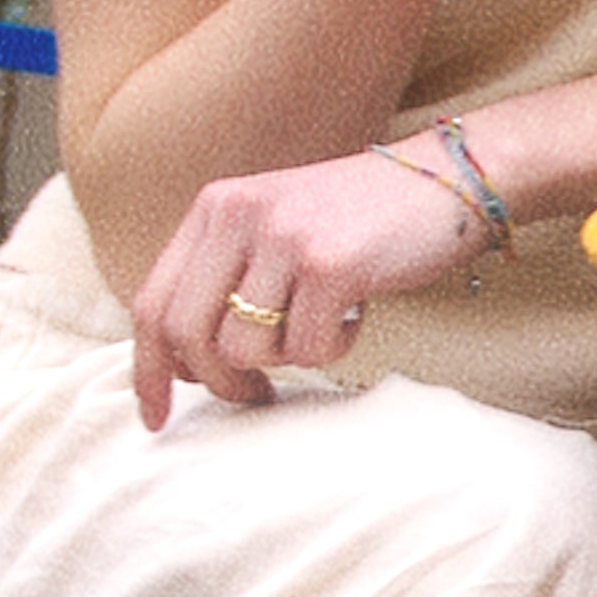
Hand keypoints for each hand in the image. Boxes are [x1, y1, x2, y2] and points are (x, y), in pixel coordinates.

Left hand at [128, 139, 479, 429]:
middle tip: (254, 396)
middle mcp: (239, 215)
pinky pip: (307, 348)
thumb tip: (189, 361)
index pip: (153, 303)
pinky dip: (333, 348)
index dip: (148, 371)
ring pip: (244, 349)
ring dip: (285, 360)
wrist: (448, 179)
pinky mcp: (329, 263)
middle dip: (217, 383)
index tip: (154, 417)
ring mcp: (283, 237)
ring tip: (320, 328)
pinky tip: (355, 314)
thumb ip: (228, 274)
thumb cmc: (363, 221)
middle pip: (187, 334)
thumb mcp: (277, 229)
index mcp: (215, 208)